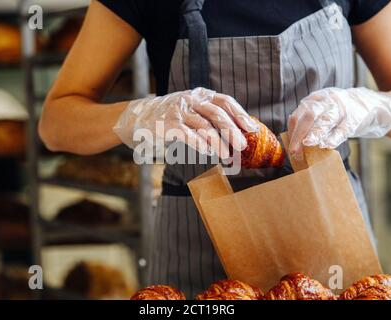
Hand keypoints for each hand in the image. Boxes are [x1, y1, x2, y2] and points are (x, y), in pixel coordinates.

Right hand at [114, 88, 259, 158]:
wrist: (138, 117)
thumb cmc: (171, 117)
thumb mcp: (192, 110)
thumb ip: (210, 117)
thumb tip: (238, 133)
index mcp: (200, 94)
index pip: (225, 101)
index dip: (240, 115)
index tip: (252, 129)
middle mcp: (190, 99)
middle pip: (217, 113)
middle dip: (232, 131)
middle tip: (242, 146)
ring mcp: (178, 111)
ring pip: (204, 126)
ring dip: (218, 142)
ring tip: (227, 155)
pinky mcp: (167, 124)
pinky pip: (187, 135)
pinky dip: (200, 144)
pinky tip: (209, 152)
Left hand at [288, 87, 390, 159]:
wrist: (373, 105)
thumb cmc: (341, 113)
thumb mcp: (323, 112)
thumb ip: (309, 123)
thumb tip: (291, 140)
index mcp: (316, 100)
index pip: (298, 115)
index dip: (292, 132)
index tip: (289, 149)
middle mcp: (327, 100)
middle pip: (308, 115)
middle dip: (299, 134)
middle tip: (294, 151)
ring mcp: (342, 107)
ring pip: (326, 119)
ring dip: (315, 133)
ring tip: (307, 144)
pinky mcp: (356, 116)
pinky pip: (343, 127)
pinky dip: (334, 137)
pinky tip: (326, 145)